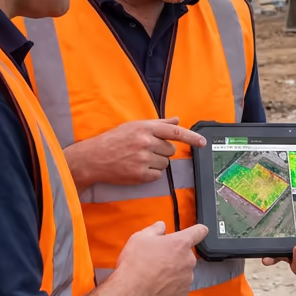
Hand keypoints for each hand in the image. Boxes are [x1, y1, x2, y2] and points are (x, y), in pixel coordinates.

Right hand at [64, 117, 204, 188]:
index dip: (191, 137)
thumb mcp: (134, 126)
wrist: (93, 158)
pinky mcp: (140, 175)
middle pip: (170, 150)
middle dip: (162, 151)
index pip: (174, 132)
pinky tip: (137, 168)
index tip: (202, 142)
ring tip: (139, 159)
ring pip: (165, 163)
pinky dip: (150, 174)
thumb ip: (158, 124)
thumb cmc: (113, 140)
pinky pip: (157, 175)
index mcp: (145, 128)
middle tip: (146, 150)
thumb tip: (176, 120)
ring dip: (157, 163)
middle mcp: (146, 142)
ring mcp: (143, 160)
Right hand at [107, 220, 205, 295]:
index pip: (200, 231)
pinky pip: (179, 287)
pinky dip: (171, 287)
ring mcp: (187, 279)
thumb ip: (155, 229)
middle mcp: (188, 261)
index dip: (197, 231)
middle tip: (158, 259)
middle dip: (175, 255)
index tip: (196, 233)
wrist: (131, 294)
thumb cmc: (136, 264)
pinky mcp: (182, 295)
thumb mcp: (140, 238)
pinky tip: (156, 287)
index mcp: (181, 243)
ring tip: (154, 275)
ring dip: (173, 272)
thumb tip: (161, 226)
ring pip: (183, 272)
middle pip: (187, 254)